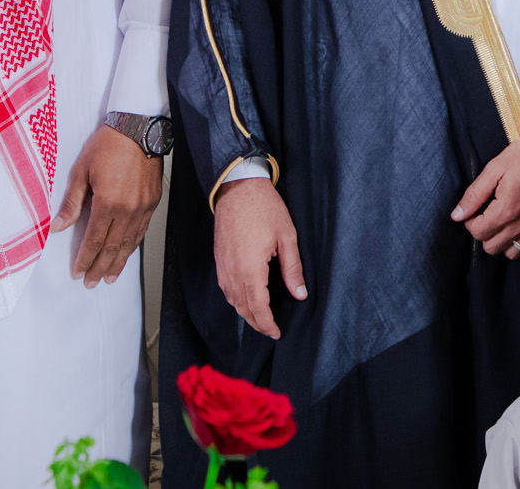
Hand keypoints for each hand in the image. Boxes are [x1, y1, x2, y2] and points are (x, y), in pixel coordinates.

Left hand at [53, 125, 162, 286]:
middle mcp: (128, 209)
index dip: (85, 259)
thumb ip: (72, 202)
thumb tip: (58, 226)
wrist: (139, 127)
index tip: (78, 273)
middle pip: (113, 247)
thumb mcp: (82, 170)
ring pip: (130, 242)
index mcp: (108, 202)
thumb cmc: (109, 144)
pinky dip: (133, 245)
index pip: (95, 239)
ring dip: (119, 262)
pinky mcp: (153, 201)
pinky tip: (127, 252)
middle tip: (91, 283)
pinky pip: (141, 230)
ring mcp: (143, 207)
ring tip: (109, 277)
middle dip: (100, 267)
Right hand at [214, 178, 306, 338]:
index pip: (258, 307)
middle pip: (243, 308)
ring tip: (260, 318)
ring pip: (232, 300)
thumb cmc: (263, 207)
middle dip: (257, 323)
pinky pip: (225, 288)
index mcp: (251, 267)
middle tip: (271, 330)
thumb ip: (293, 268)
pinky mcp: (219, 259)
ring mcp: (223, 265)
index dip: (267, 324)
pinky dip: (235, 299)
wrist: (238, 187)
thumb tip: (300, 293)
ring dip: (245, 313)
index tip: (277, 332)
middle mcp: (233, 270)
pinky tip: (244, 299)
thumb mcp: (287, 236)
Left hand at [451, 105, 519, 256]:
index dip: (470, 221)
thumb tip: (457, 214)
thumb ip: (474, 194)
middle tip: (486, 214)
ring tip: (502, 220)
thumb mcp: (495, 168)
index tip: (474, 208)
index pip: (477, 232)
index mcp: (506, 210)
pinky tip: (517, 225)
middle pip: (491, 247)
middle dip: (483, 232)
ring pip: (510, 253)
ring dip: (501, 240)